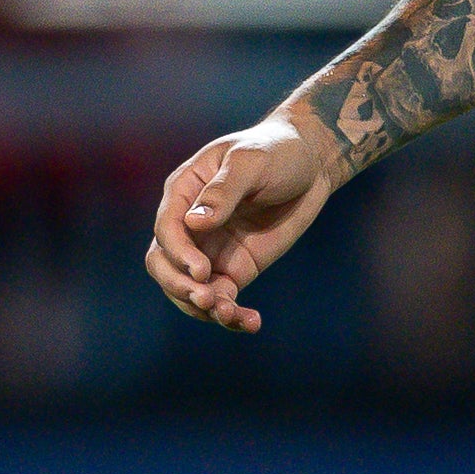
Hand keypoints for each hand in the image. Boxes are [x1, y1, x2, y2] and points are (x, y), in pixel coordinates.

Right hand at [145, 113, 345, 333]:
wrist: (310, 164)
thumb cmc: (276, 151)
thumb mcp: (251, 162)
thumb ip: (223, 192)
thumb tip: (195, 223)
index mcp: (184, 192)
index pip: (166, 229)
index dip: (178, 254)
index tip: (202, 271)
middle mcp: (189, 226)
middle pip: (163, 265)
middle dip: (180, 287)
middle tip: (208, 299)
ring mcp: (209, 251)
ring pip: (187, 290)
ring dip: (203, 308)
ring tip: (232, 315)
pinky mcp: (233, 270)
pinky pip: (221, 299)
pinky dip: (231, 316)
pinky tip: (250, 322)